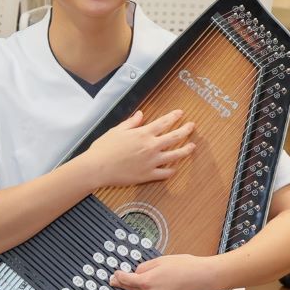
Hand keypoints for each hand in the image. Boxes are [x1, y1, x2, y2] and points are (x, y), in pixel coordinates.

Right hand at [80, 108, 196, 188]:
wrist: (97, 168)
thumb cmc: (104, 148)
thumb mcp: (117, 130)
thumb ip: (131, 122)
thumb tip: (141, 114)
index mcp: (143, 134)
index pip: (164, 122)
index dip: (174, 116)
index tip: (180, 113)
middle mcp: (150, 147)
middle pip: (174, 137)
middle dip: (185, 130)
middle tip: (192, 126)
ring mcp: (151, 162)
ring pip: (175, 156)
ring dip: (185, 150)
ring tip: (192, 147)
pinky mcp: (147, 175)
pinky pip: (165, 173)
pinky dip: (171, 171)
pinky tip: (175, 169)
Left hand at [108, 253, 220, 289]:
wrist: (203, 277)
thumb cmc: (185, 266)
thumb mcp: (161, 260)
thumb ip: (145, 267)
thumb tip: (136, 273)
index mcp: (146, 280)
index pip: (124, 279)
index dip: (117, 276)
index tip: (115, 275)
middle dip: (120, 286)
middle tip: (117, 283)